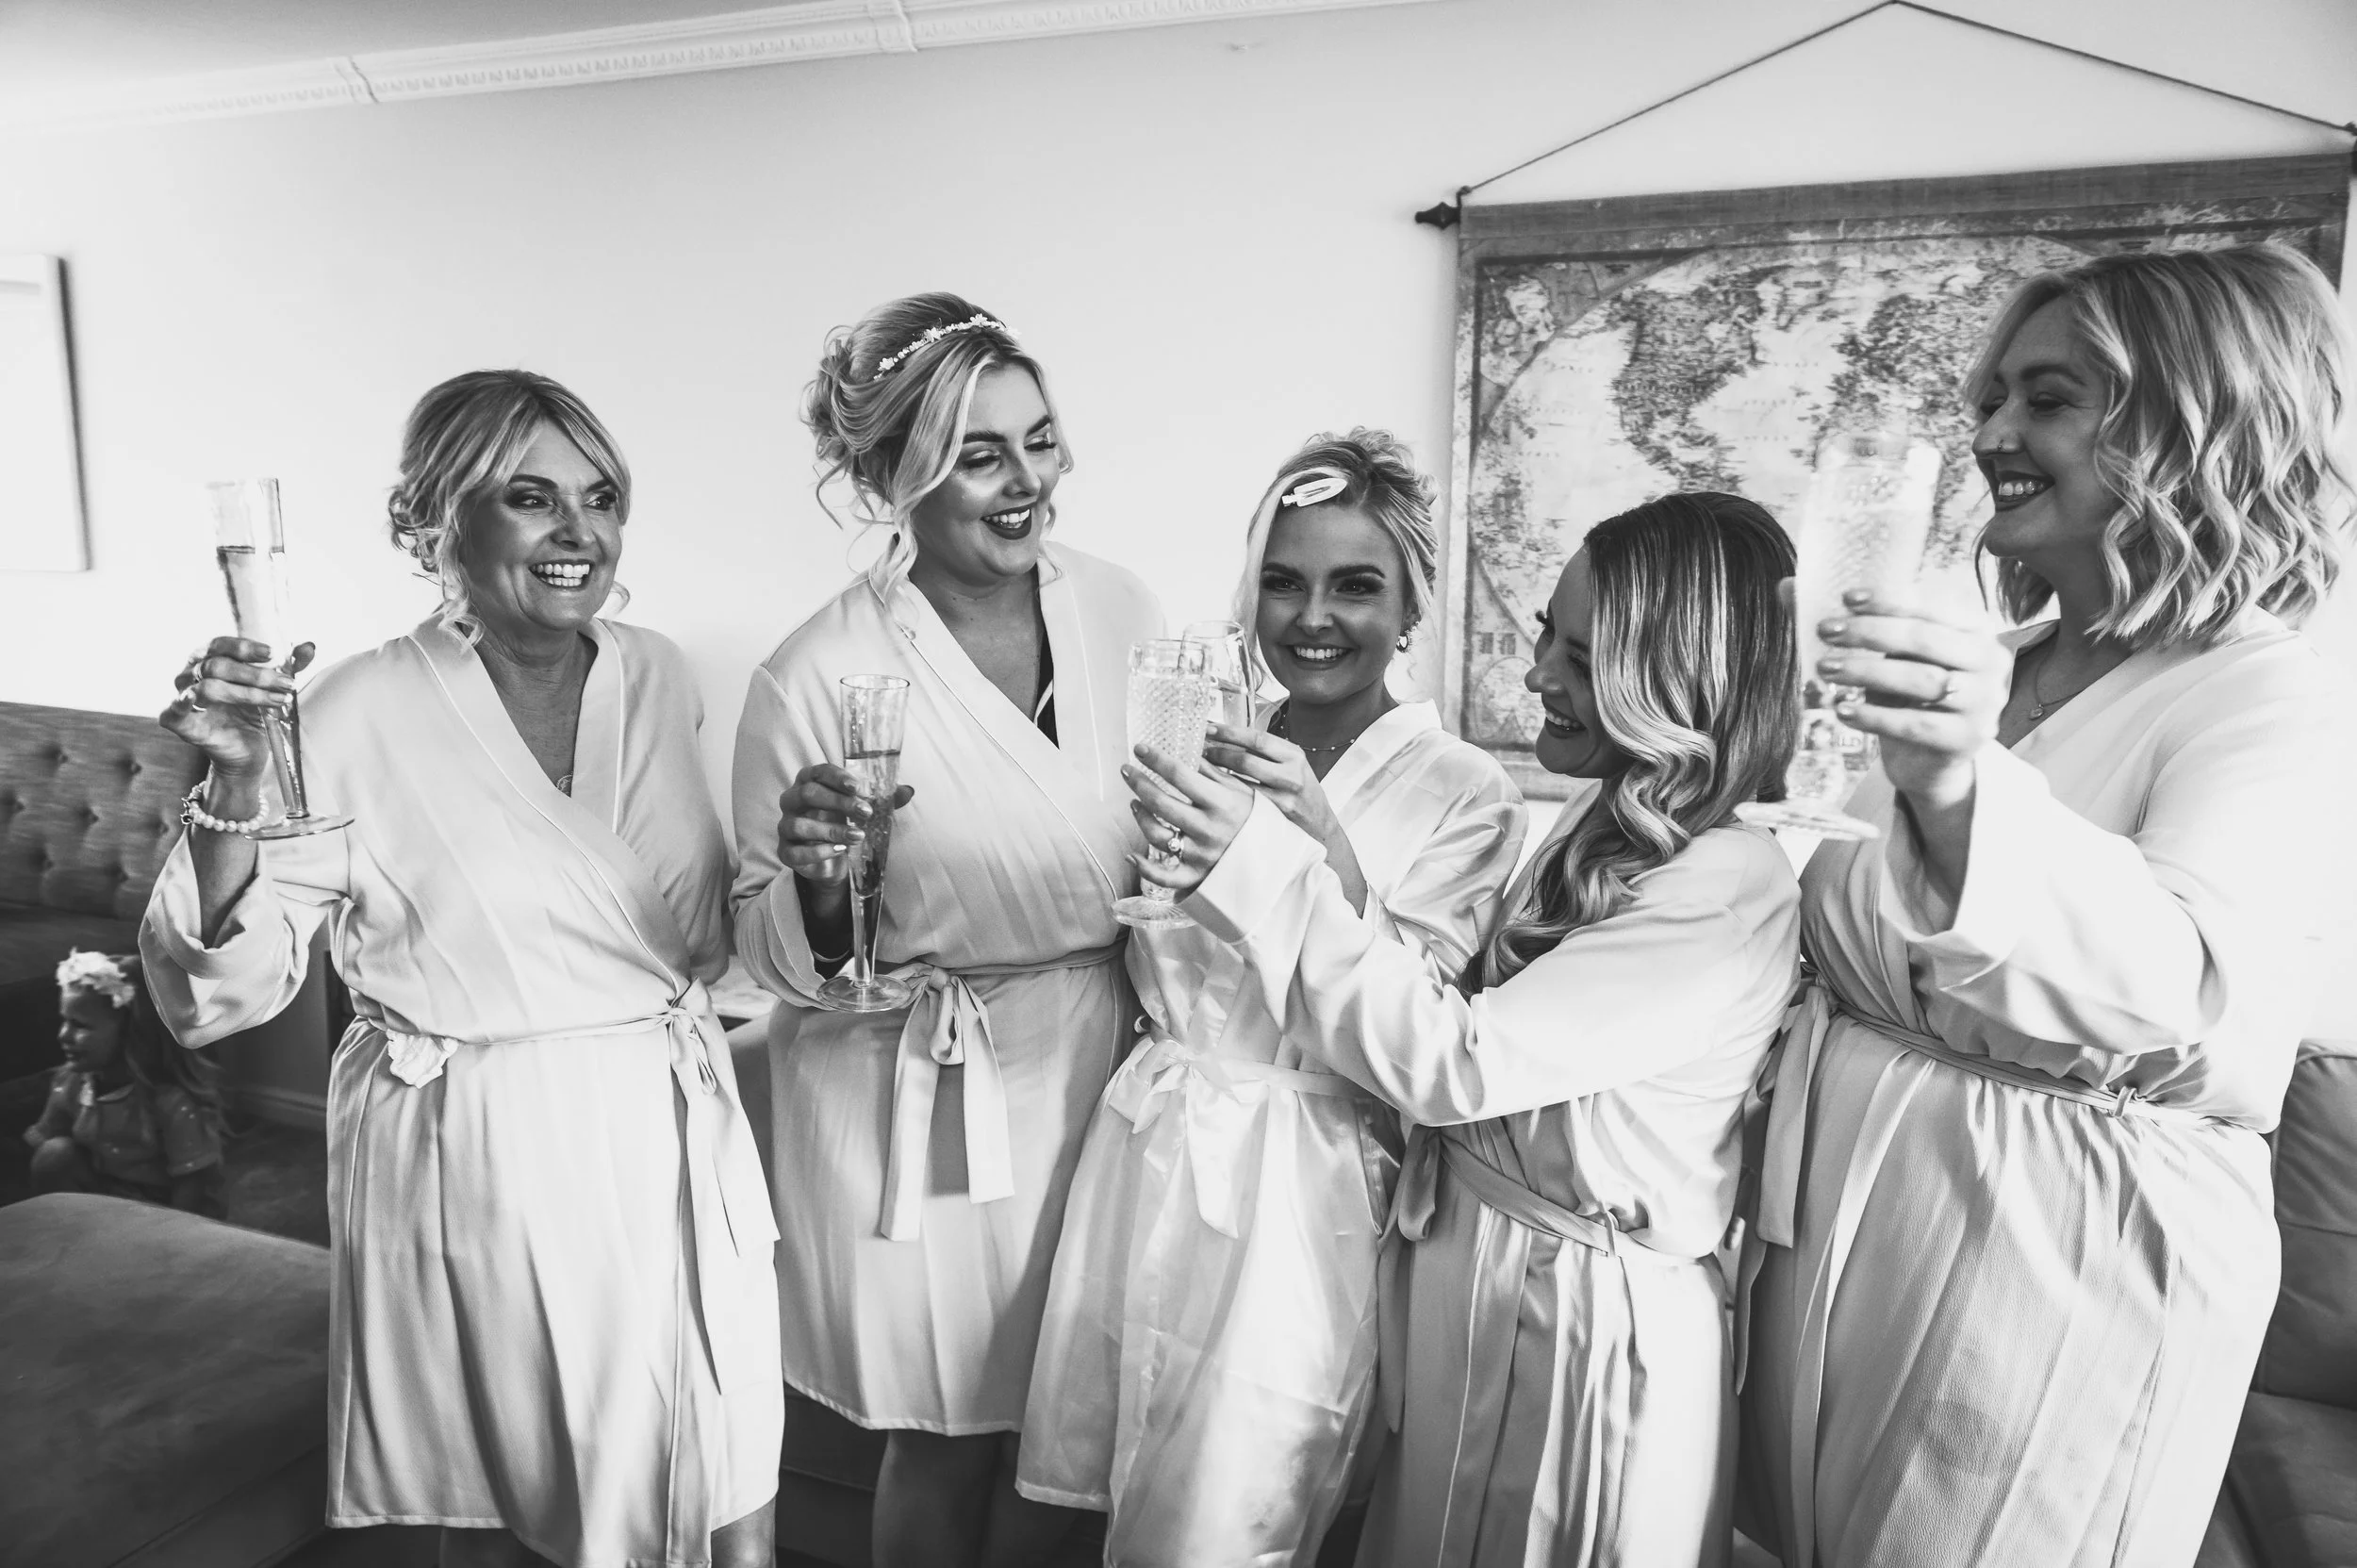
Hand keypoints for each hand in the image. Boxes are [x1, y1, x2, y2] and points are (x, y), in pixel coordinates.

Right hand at [159, 637, 312, 778]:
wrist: (247, 752)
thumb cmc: (253, 713)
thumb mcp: (274, 688)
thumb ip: (289, 667)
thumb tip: (309, 646)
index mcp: (208, 658)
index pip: (221, 644)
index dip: (245, 647)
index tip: (274, 654)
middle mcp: (190, 673)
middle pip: (218, 665)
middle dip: (256, 675)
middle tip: (287, 683)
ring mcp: (181, 696)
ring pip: (209, 686)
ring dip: (247, 693)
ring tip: (278, 701)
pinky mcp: (177, 720)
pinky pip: (173, 709)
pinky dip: (182, 703)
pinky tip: (194, 700)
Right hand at [777, 763, 913, 885]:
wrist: (831, 860)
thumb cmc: (843, 822)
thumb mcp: (862, 808)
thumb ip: (883, 799)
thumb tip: (908, 790)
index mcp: (809, 782)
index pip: (818, 772)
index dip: (836, 777)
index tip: (858, 787)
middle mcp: (792, 800)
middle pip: (808, 794)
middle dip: (839, 802)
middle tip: (866, 812)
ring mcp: (785, 826)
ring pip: (799, 824)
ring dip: (832, 830)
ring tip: (858, 836)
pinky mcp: (785, 851)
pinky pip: (795, 851)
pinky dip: (819, 851)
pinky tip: (840, 851)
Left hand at [1123, 743, 1252, 897]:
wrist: (1276, 862)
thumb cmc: (1257, 821)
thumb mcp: (1242, 791)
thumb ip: (1213, 773)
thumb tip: (1188, 749)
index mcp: (1221, 804)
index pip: (1180, 775)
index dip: (1156, 759)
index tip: (1141, 748)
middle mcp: (1208, 829)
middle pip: (1161, 802)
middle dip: (1139, 783)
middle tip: (1127, 770)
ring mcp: (1200, 855)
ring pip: (1156, 835)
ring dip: (1140, 816)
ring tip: (1135, 802)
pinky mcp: (1195, 877)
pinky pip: (1164, 876)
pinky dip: (1144, 868)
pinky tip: (1132, 855)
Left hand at [1202, 722, 1345, 856]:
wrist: (1318, 825)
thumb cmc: (1299, 792)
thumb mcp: (1289, 765)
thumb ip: (1265, 752)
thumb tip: (1224, 736)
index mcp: (1294, 755)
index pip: (1257, 738)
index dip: (1229, 732)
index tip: (1208, 728)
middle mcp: (1291, 774)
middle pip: (1245, 759)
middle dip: (1217, 752)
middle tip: (1197, 749)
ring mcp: (1283, 797)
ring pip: (1241, 781)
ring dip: (1216, 773)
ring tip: (1199, 767)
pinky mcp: (1274, 817)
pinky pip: (1243, 802)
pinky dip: (1224, 794)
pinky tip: (1210, 791)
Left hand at [1816, 590, 2009, 809]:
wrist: (1930, 762)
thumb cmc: (1906, 698)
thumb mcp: (1886, 658)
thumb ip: (1846, 624)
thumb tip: (1785, 587)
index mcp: (1976, 632)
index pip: (1930, 608)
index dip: (1887, 602)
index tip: (1844, 598)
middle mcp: (1989, 664)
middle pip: (1925, 640)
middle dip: (1871, 633)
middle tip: (1825, 631)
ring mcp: (1983, 704)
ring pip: (1920, 681)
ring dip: (1867, 671)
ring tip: (1825, 669)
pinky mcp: (1966, 740)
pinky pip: (1915, 724)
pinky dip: (1875, 716)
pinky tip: (1843, 711)